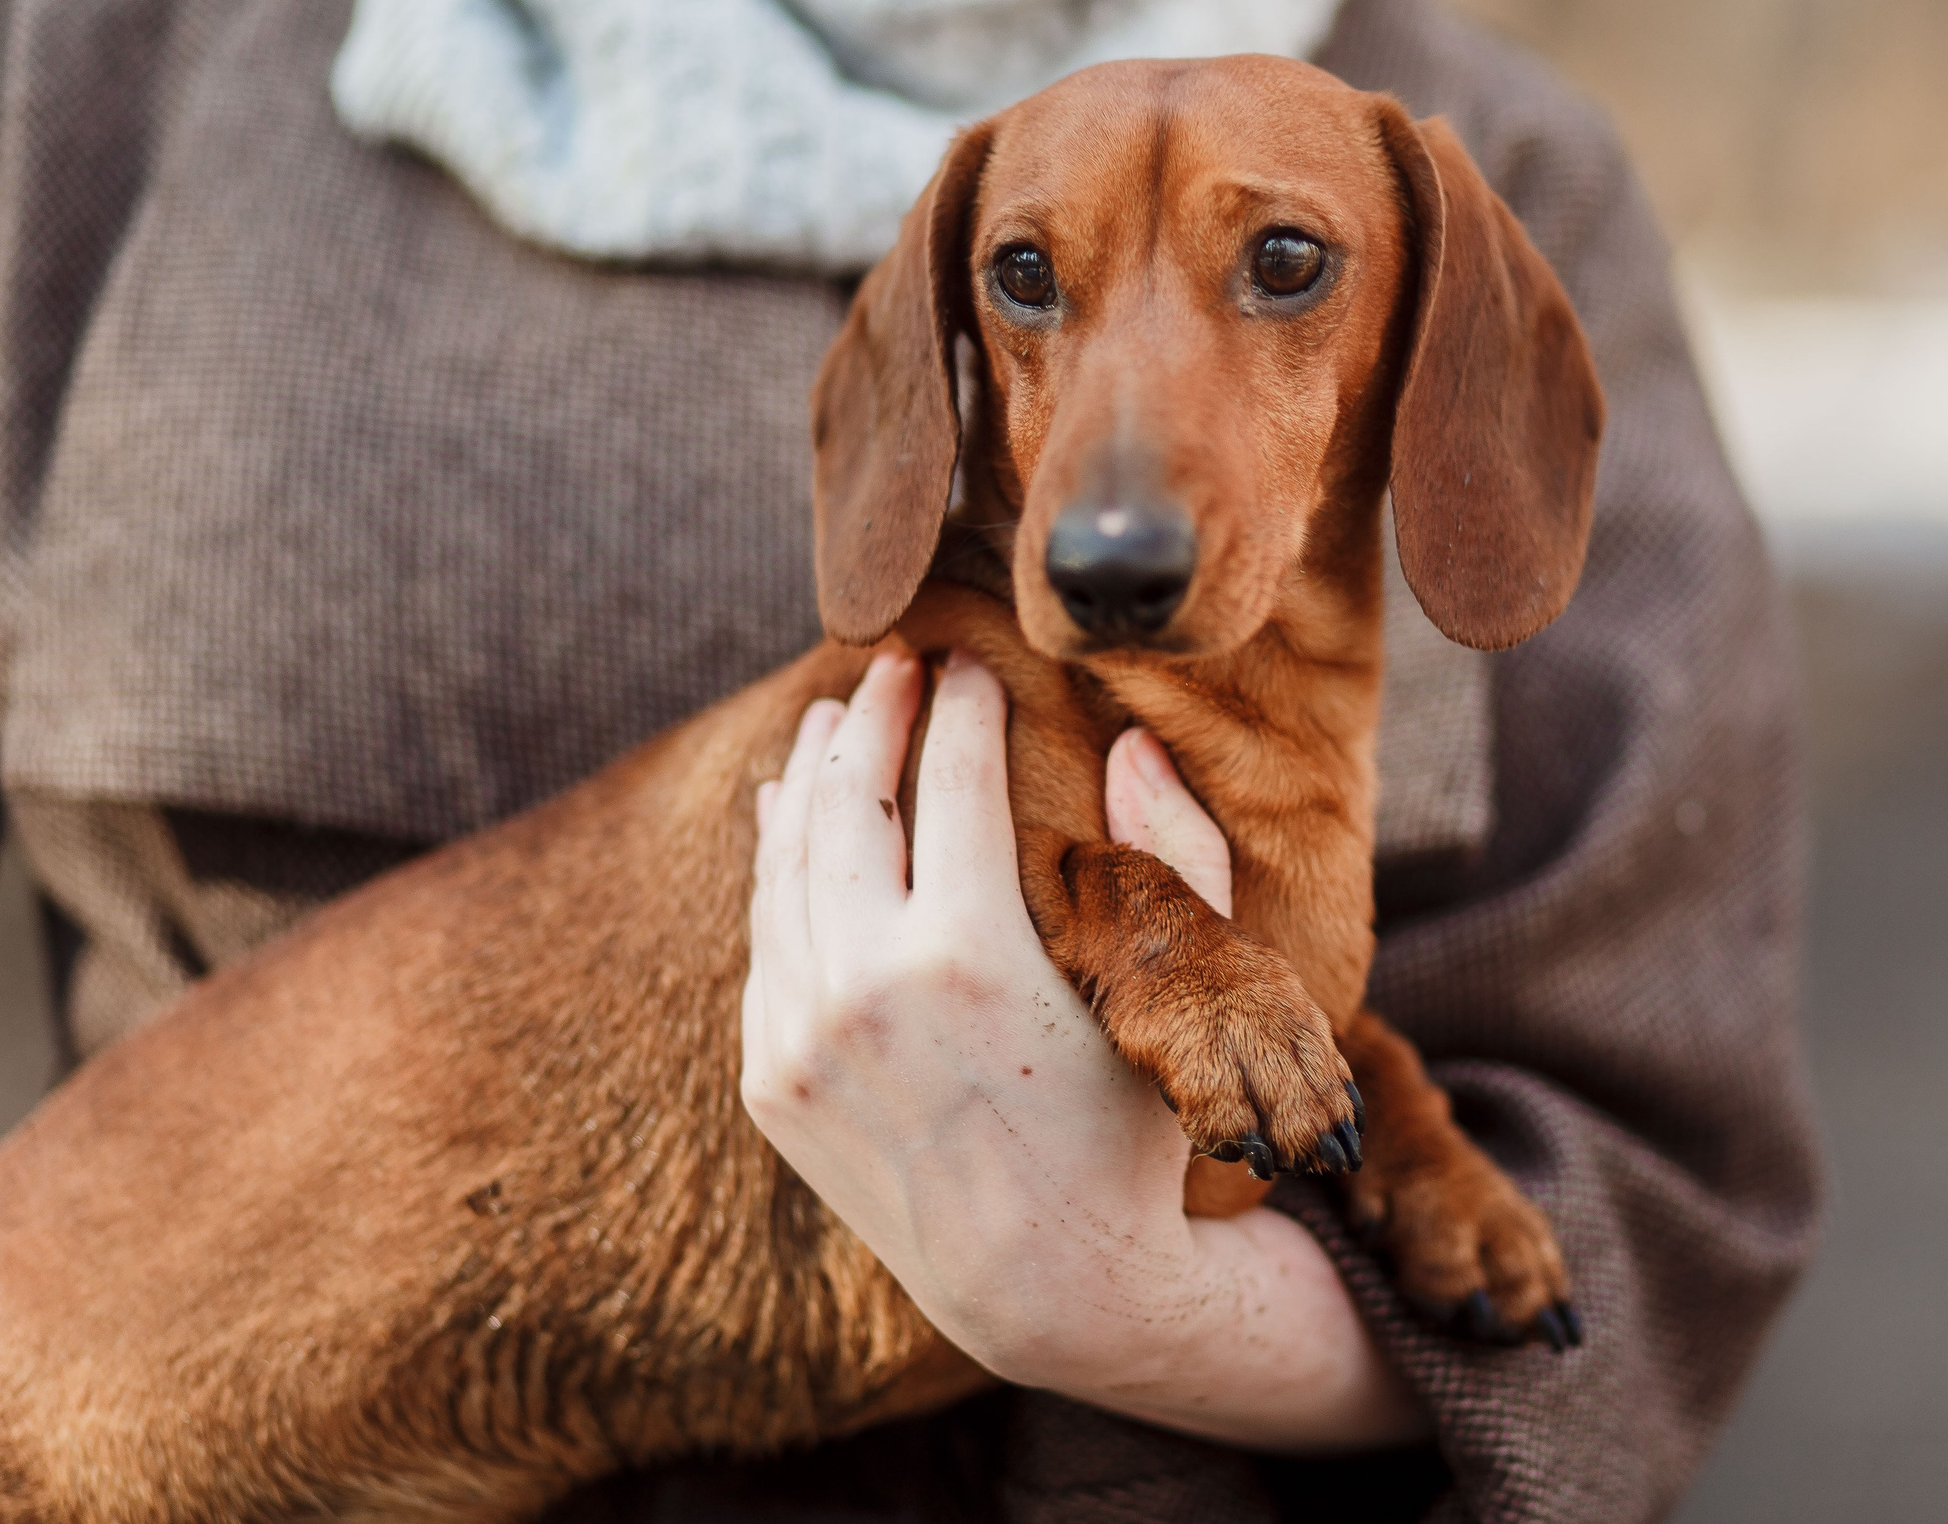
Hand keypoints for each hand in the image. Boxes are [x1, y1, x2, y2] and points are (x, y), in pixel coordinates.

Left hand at [741, 652, 1425, 1451]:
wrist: (1049, 1284)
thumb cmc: (1133, 1129)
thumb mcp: (1183, 994)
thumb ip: (1175, 855)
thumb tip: (1135, 740)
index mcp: (973, 956)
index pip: (950, 781)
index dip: (960, 708)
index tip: (970, 666)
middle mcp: (867, 990)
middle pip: (847, 800)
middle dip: (872, 714)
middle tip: (896, 663)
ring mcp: (802, 1037)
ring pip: (786, 861)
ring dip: (811, 773)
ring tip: (837, 716)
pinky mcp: (771, 1076)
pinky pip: (764, 937)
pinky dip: (775, 860)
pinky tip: (789, 812)